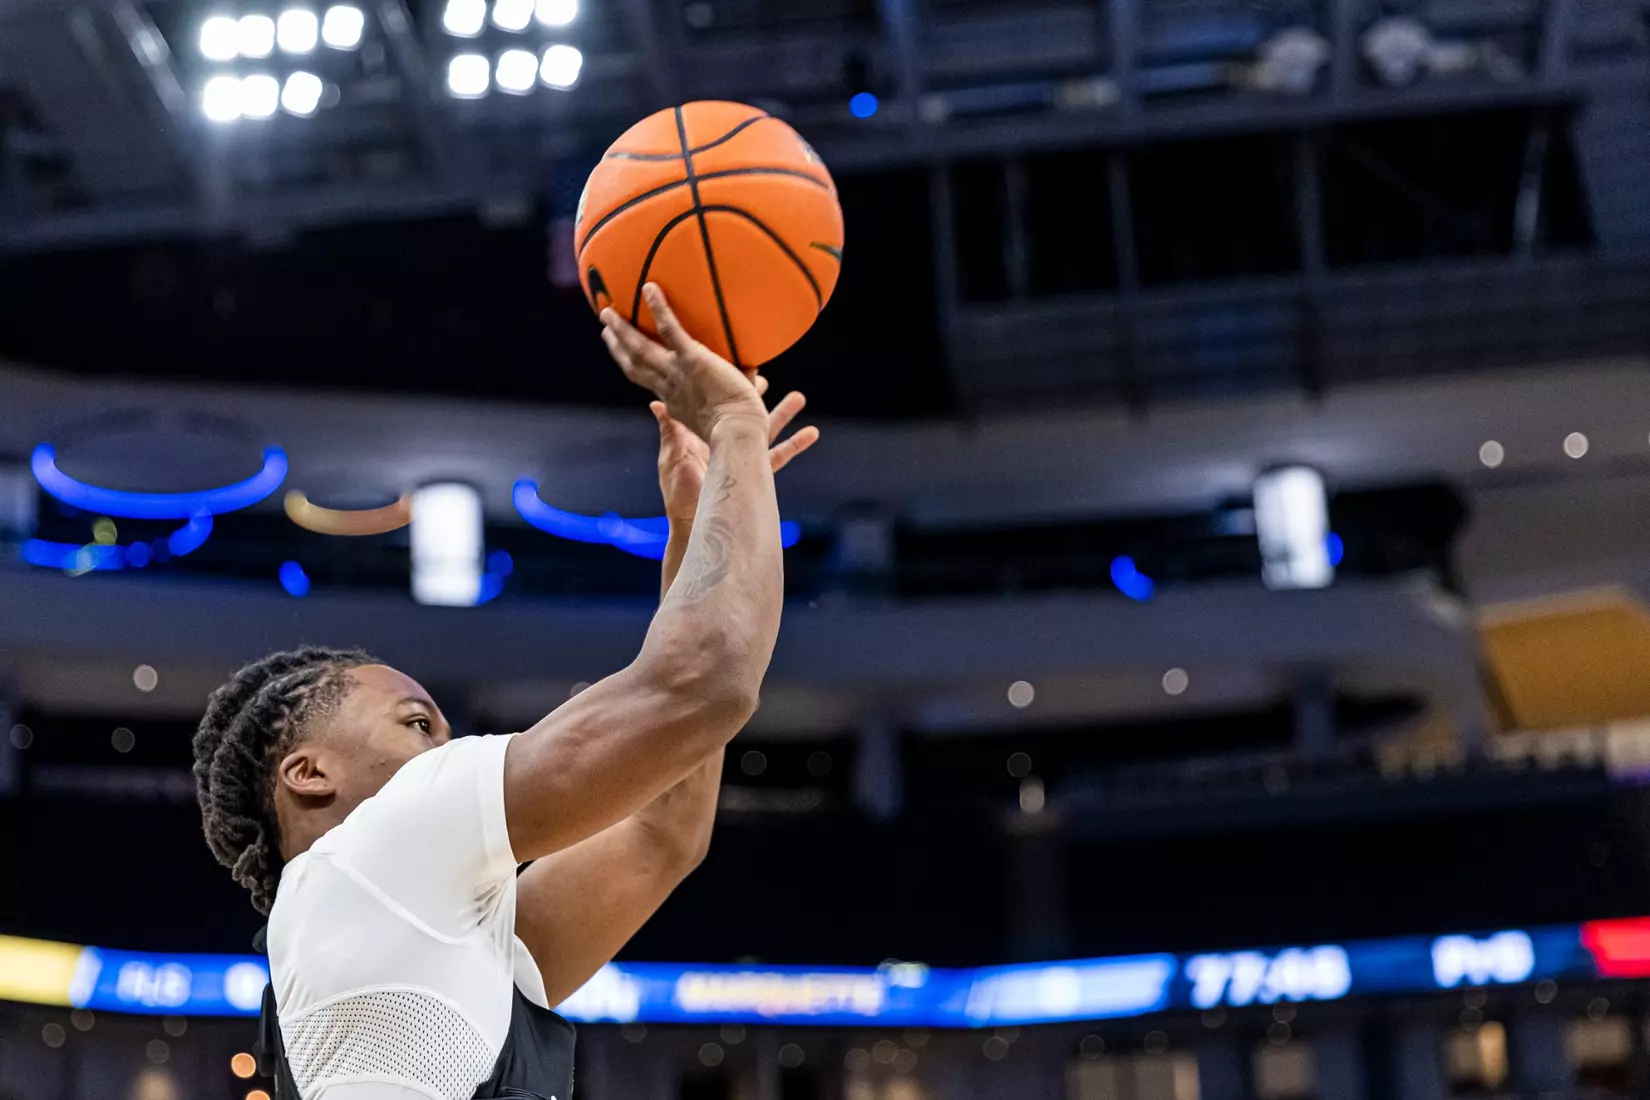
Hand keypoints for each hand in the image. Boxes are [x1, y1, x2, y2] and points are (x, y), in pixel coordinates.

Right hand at [601, 284, 766, 441]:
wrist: (739, 430)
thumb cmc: (742, 425)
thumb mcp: (731, 408)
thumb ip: (739, 386)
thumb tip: (756, 372)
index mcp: (675, 401)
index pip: (648, 381)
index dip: (632, 367)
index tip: (624, 355)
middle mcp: (669, 387)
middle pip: (634, 365)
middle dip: (617, 347)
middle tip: (605, 329)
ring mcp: (677, 372)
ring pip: (640, 348)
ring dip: (623, 329)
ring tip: (607, 311)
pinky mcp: (691, 359)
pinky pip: (669, 331)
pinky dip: (659, 309)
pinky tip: (650, 288)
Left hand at [655, 376, 819, 522]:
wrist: (695, 527)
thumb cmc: (679, 495)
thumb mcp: (673, 459)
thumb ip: (671, 432)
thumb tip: (657, 404)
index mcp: (702, 435)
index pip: (715, 403)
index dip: (724, 386)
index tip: (735, 366)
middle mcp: (724, 444)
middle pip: (743, 413)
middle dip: (756, 395)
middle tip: (768, 374)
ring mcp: (741, 459)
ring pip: (765, 430)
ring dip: (782, 414)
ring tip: (799, 397)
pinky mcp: (755, 475)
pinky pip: (777, 457)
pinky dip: (796, 445)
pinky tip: (812, 432)